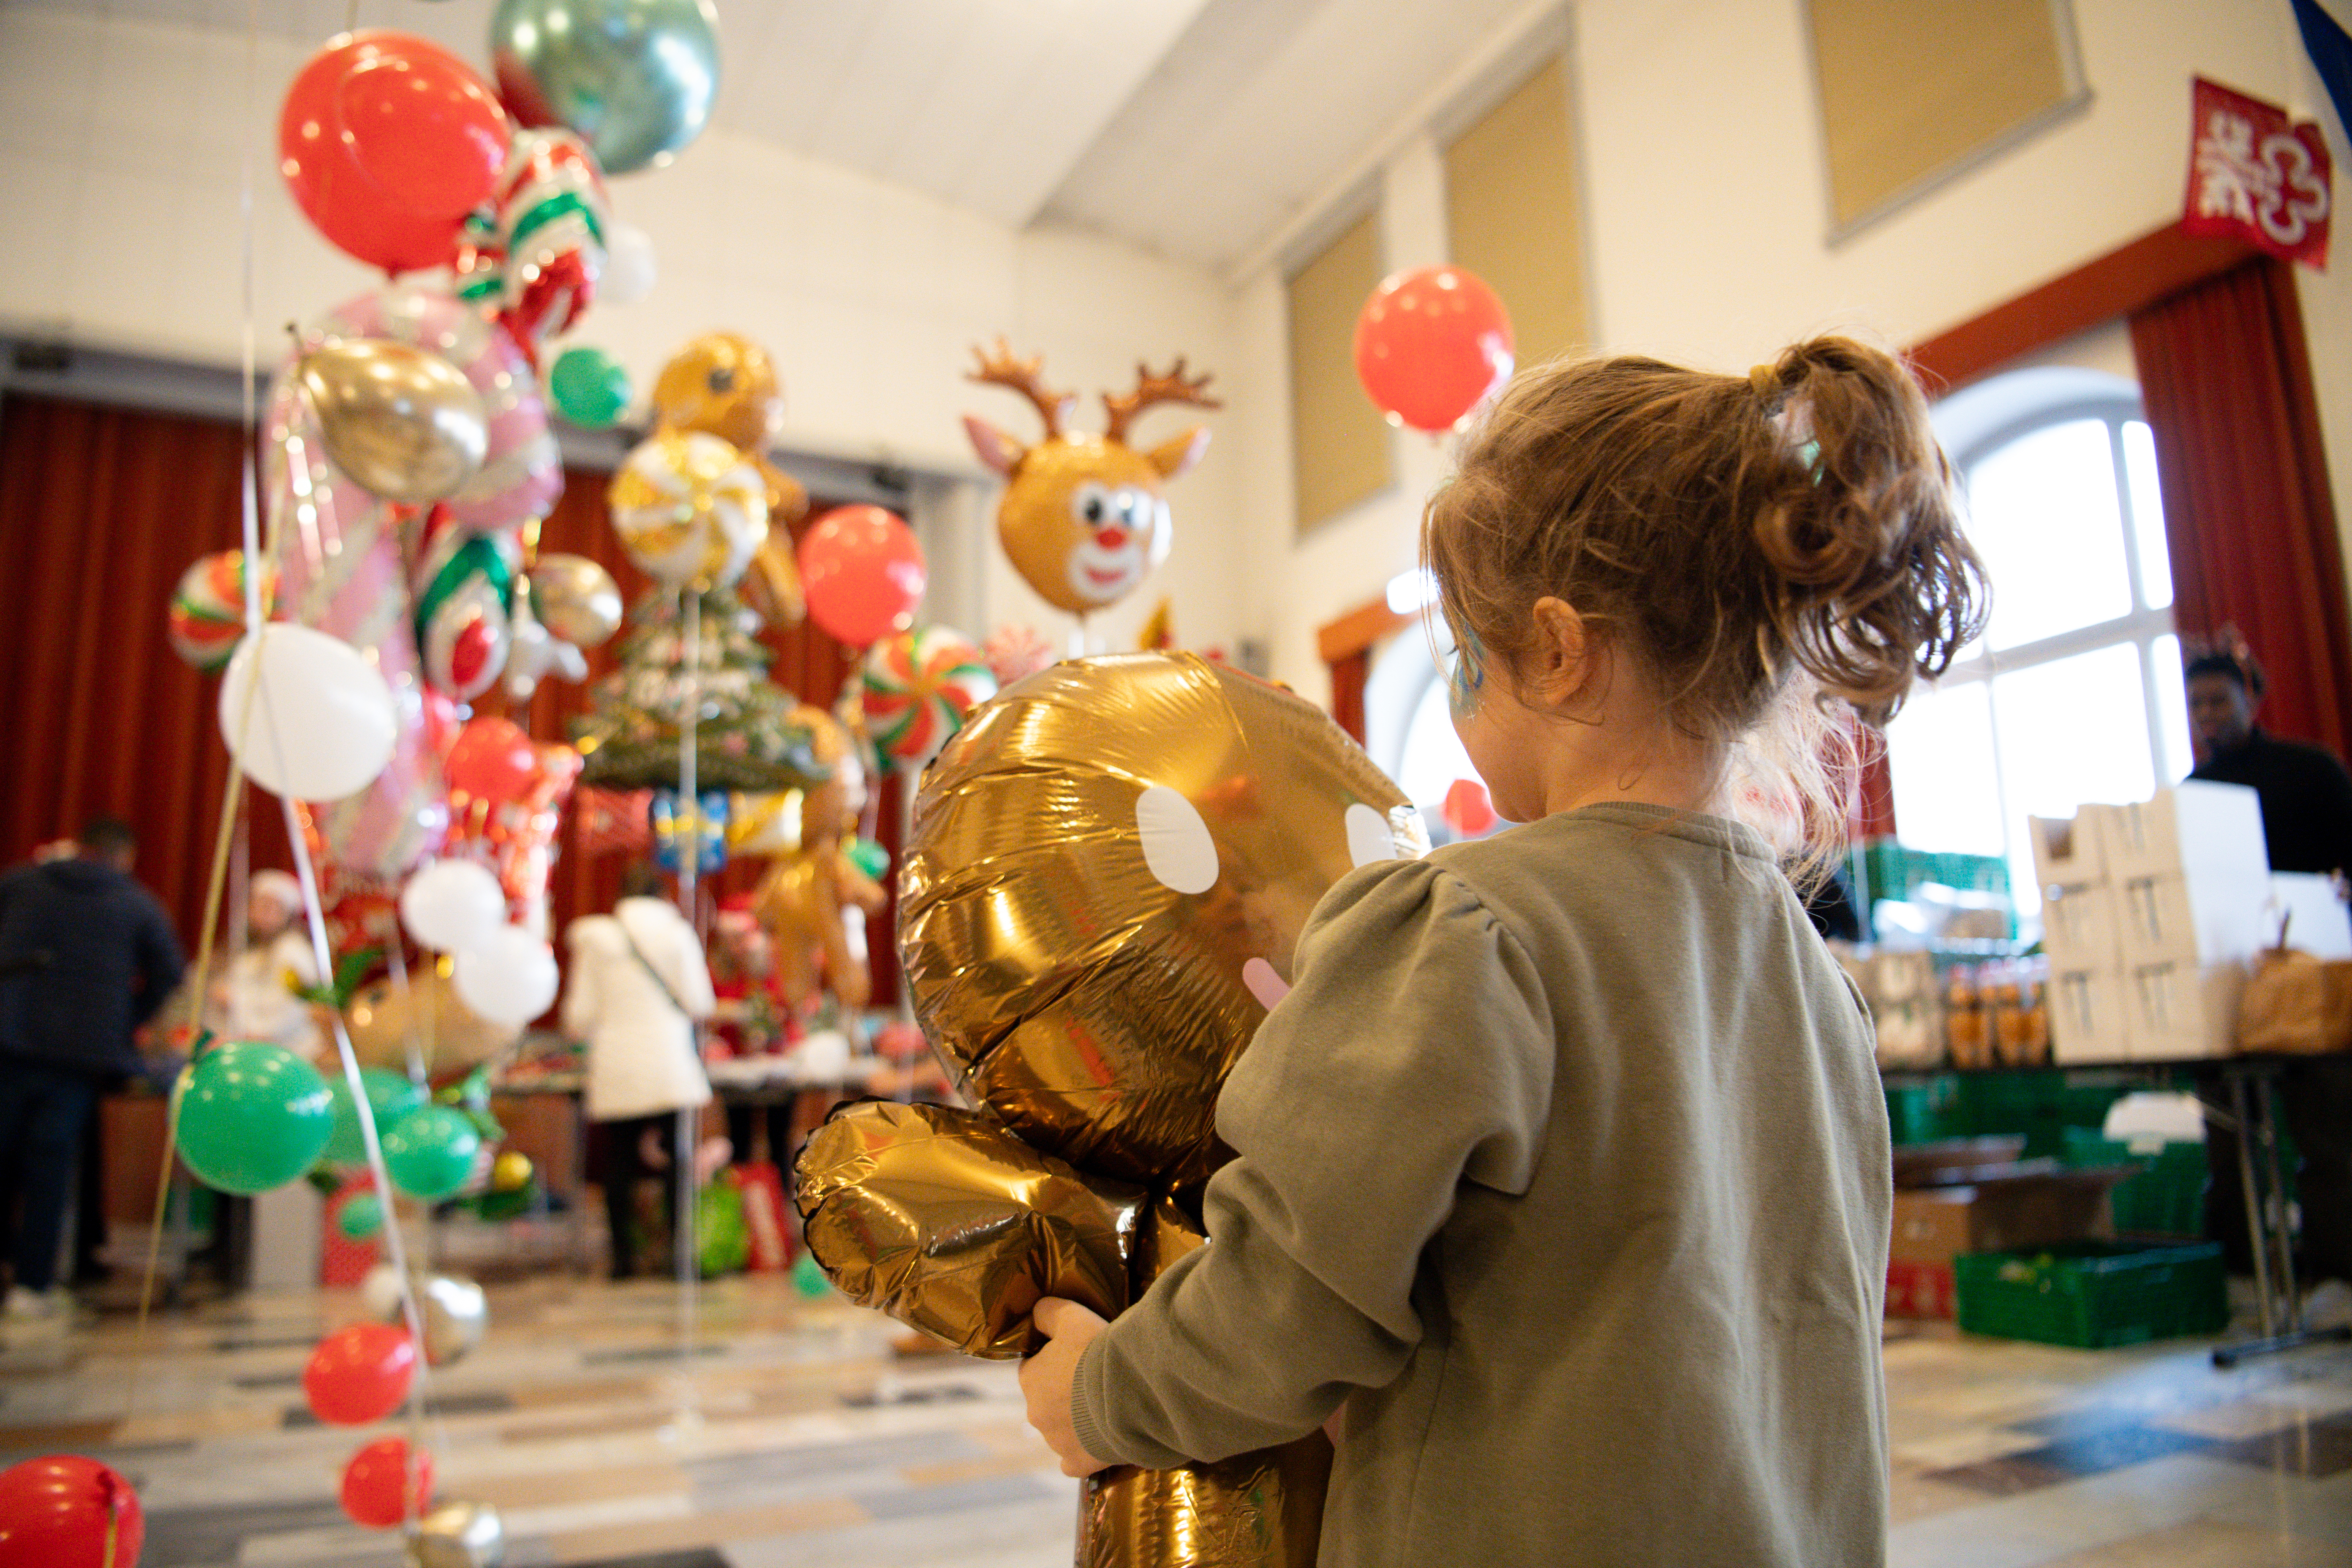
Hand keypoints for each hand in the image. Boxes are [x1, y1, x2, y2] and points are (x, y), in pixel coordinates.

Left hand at [1019, 1297, 1111, 1477]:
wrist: (1129, 1392)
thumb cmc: (1098, 1351)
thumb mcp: (1072, 1316)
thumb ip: (1048, 1312)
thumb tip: (1036, 1313)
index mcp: (1030, 1379)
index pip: (1034, 1368)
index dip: (1057, 1361)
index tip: (1079, 1357)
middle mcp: (1035, 1414)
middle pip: (1048, 1400)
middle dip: (1067, 1393)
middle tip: (1097, 1381)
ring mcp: (1055, 1442)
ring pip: (1062, 1430)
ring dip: (1078, 1421)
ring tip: (1108, 1406)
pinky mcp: (1077, 1463)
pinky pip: (1074, 1461)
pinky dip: (1084, 1453)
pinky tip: (1100, 1441)